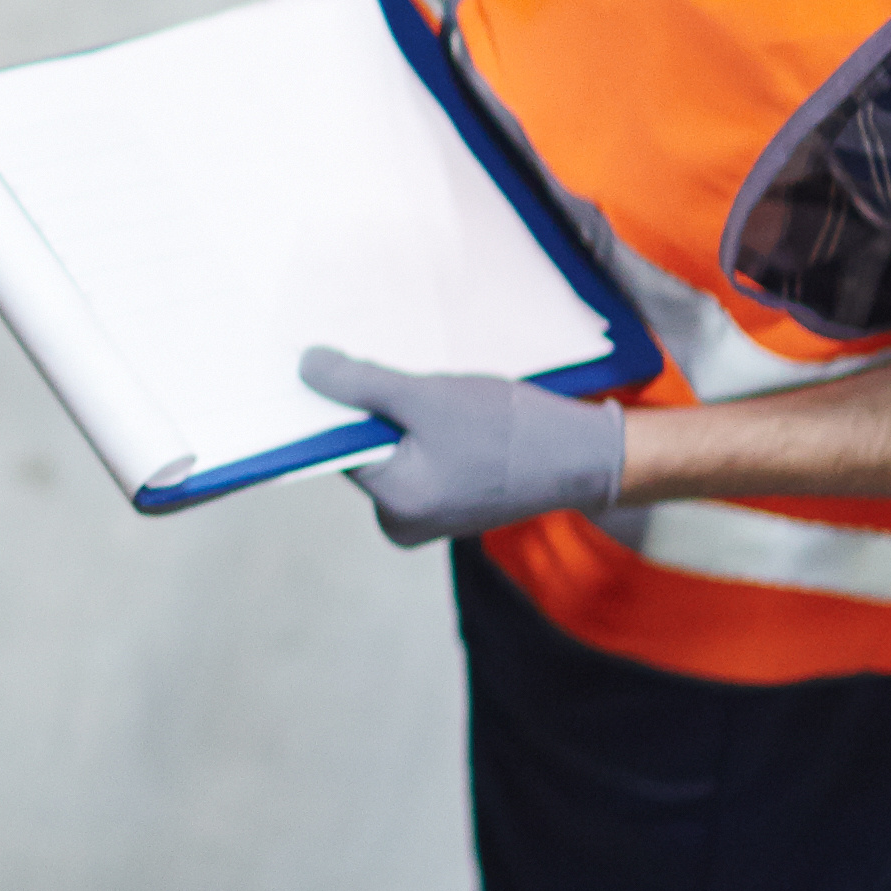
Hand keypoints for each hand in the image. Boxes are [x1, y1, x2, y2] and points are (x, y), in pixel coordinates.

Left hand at [298, 347, 627, 546]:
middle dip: (375, 410)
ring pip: (393, 451)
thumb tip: (305, 369)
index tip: (336, 367)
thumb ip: (360, 386)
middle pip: (363, 450)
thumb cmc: (510, 430)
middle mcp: (401, 523)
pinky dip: (424, 432)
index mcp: (392, 505)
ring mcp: (426, 517)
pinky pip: (418, 459)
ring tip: (435, 396)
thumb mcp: (426, 398)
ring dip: (402, 417)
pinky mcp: (448, 504)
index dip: (334, 405)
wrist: (585, 455)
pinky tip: (450, 413)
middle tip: (404, 378)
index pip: (336, 447)